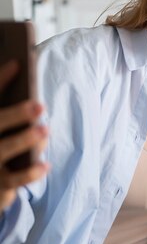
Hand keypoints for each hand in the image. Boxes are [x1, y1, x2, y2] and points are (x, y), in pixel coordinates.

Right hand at [0, 61, 48, 211]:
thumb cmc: (3, 152)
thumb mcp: (5, 131)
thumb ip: (14, 117)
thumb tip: (36, 97)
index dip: (1, 79)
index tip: (18, 63)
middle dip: (16, 114)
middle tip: (39, 105)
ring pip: (1, 151)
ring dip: (23, 140)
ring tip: (44, 130)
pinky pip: (13, 180)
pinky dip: (30, 173)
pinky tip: (45, 164)